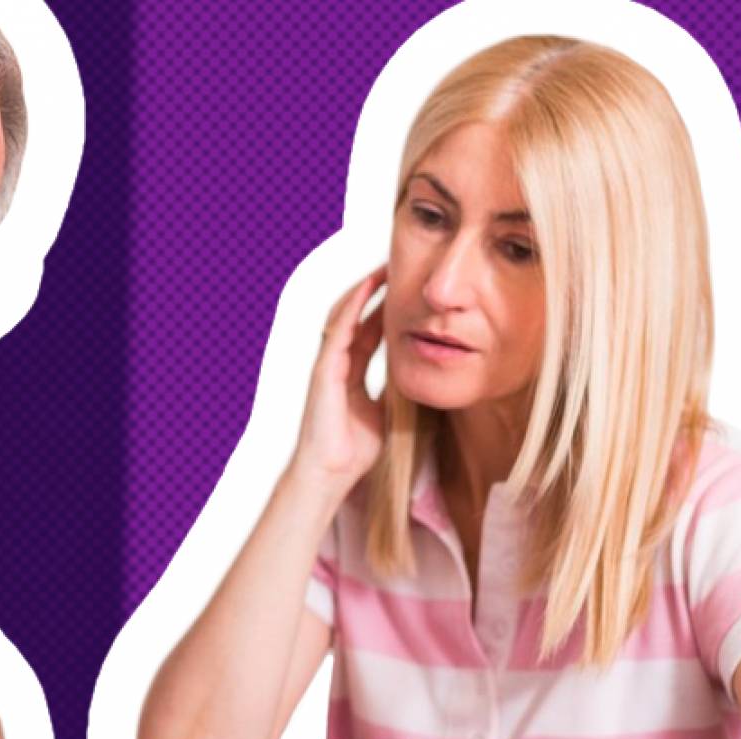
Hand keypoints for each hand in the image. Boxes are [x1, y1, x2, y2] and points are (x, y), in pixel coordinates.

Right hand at [289, 266, 388, 488]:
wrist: (330, 473)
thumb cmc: (354, 450)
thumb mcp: (384, 412)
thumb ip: (393, 391)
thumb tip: (416, 379)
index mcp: (352, 370)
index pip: (370, 328)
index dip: (386, 305)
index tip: (406, 285)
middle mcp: (338, 361)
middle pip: (355, 314)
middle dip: (374, 289)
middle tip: (395, 264)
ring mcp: (328, 364)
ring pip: (344, 314)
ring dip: (363, 290)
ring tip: (383, 268)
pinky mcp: (324, 370)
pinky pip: (338, 331)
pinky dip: (352, 308)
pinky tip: (366, 290)